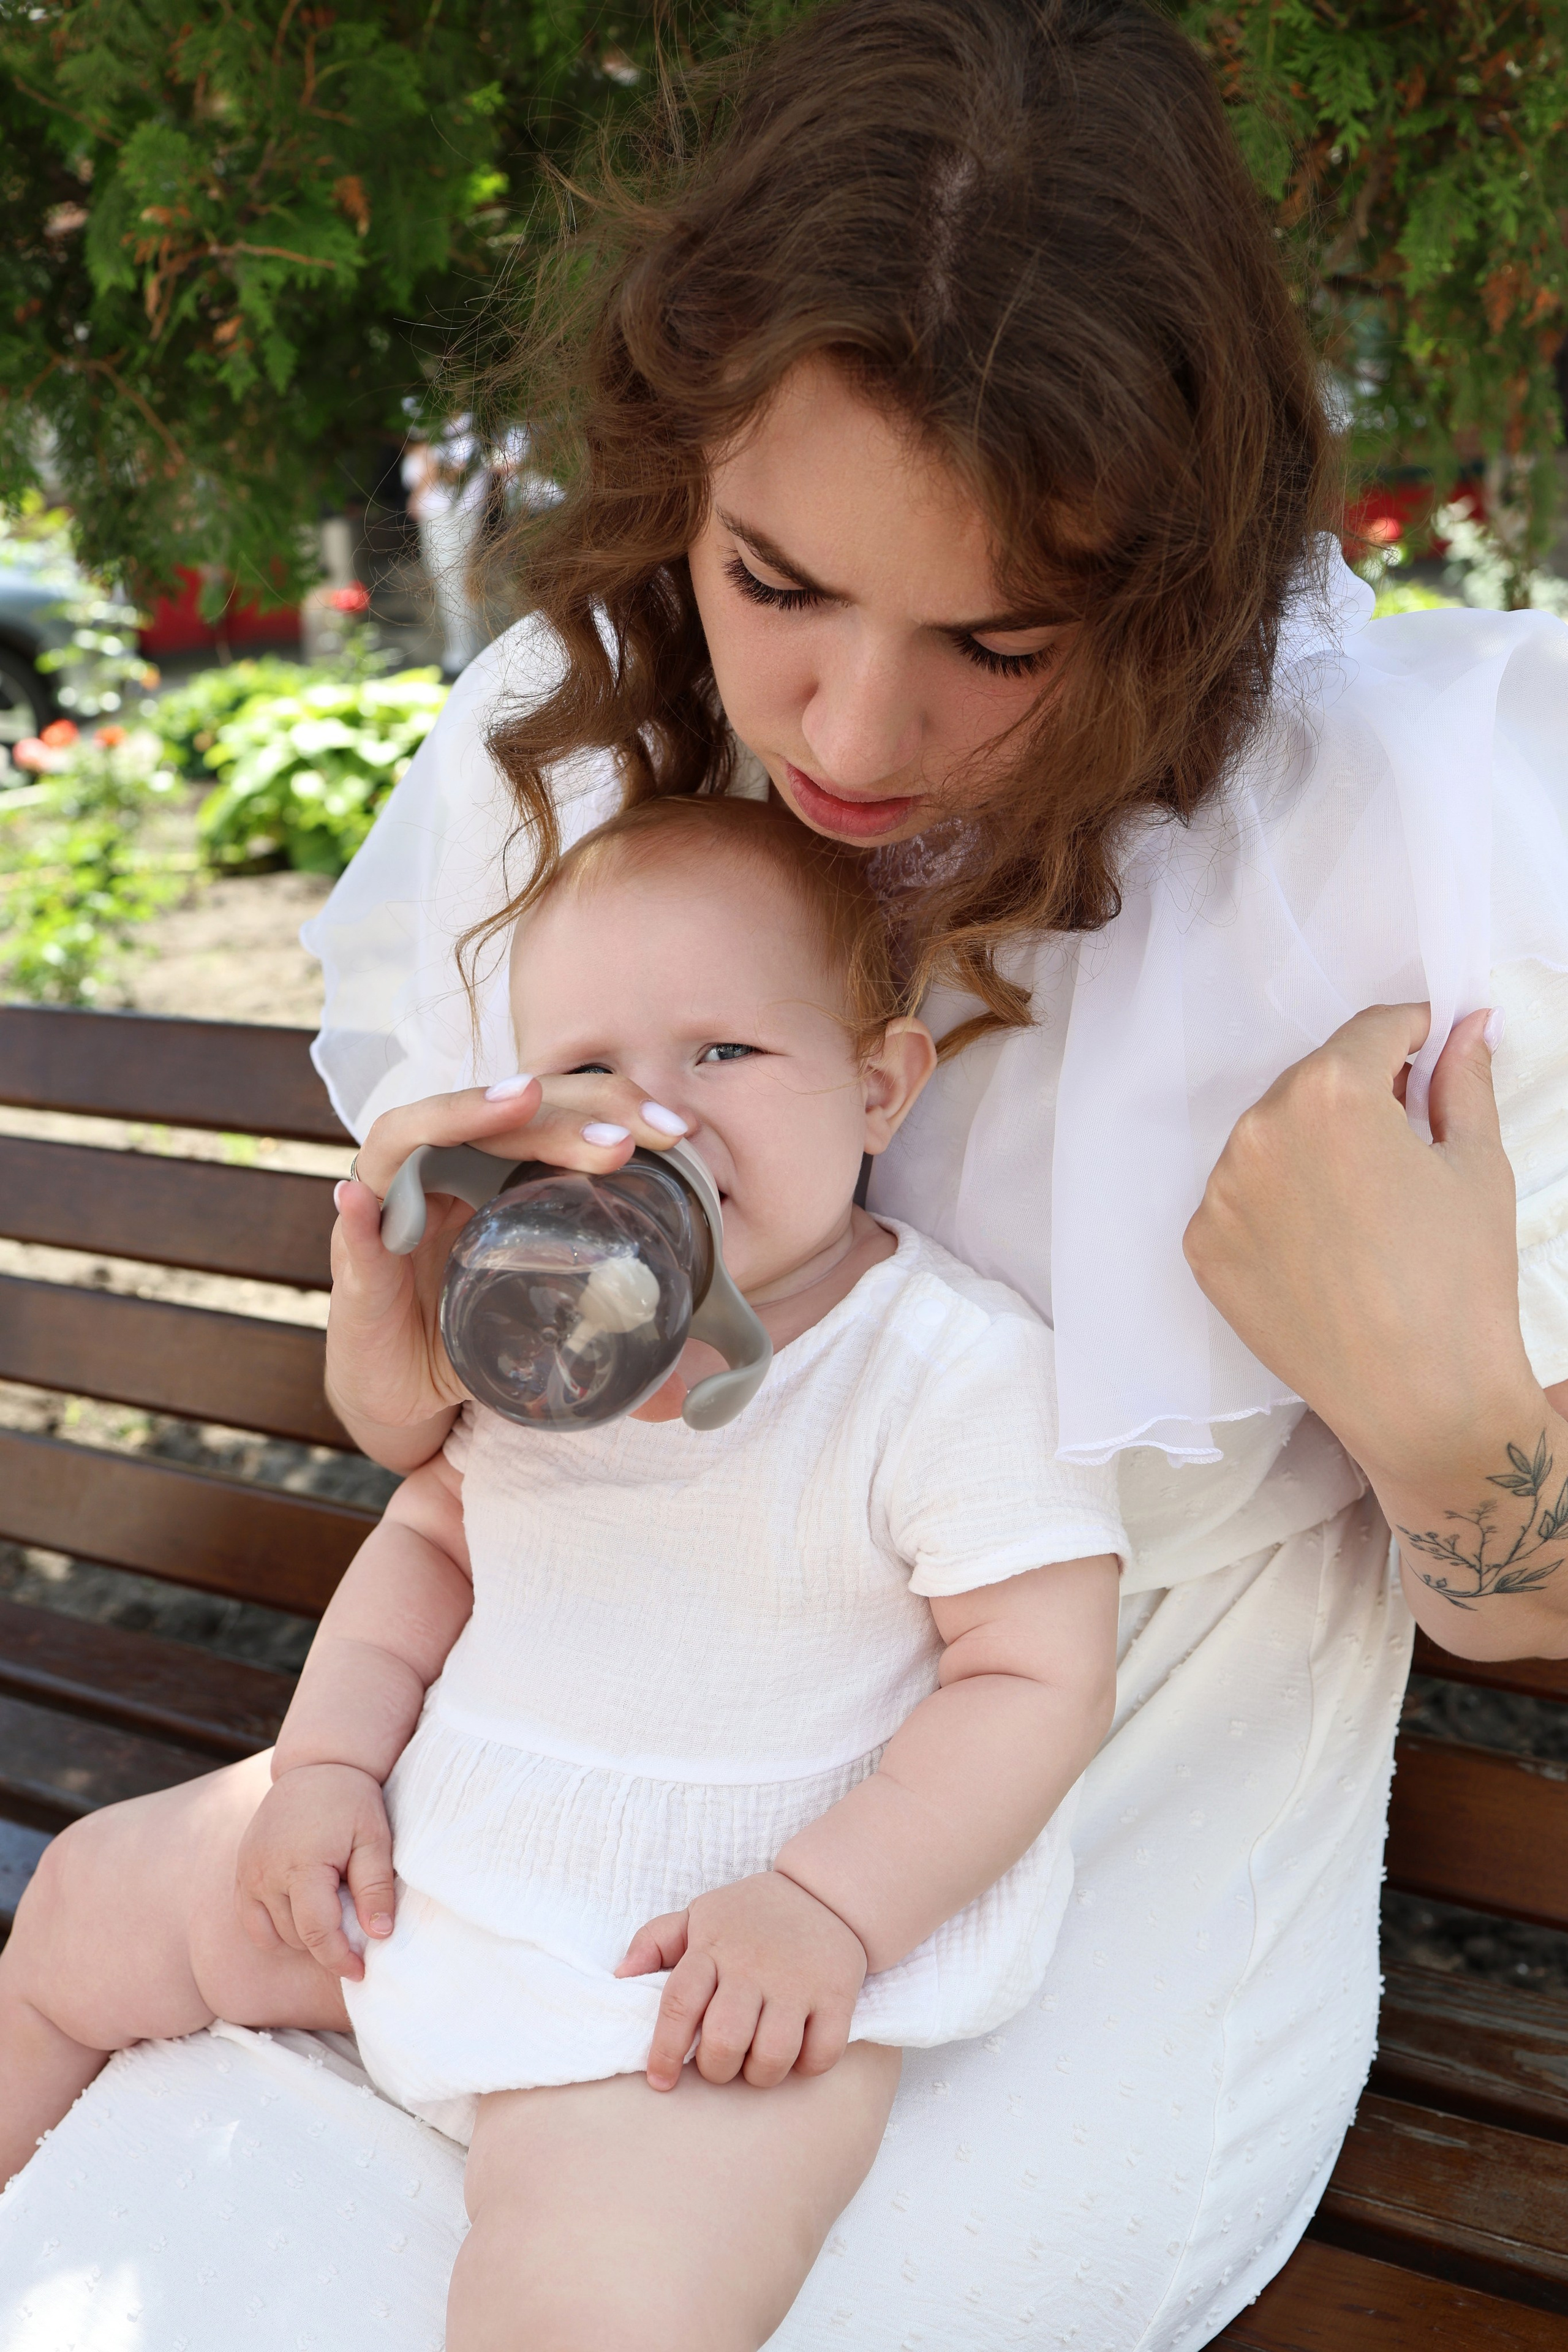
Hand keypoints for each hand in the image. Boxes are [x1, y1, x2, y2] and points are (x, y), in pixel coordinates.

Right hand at [234, 1762, 395, 1982]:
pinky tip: (302, 1913)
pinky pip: (251, 1921)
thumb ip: (376, 1888)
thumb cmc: (351, 1802)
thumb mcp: (375, 1839)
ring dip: (301, 1937)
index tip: (361, 1972)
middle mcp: (266, 1872)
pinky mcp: (241, 1871)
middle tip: (353, 1923)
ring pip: (271, 1934)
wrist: (317, 1766)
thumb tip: (379, 1936)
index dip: (340, 1959)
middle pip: (295, 1936)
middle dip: (326, 1943)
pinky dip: (275, 1928)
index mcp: (302, 1865)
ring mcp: (247, 1872)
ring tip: (330, 1909)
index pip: (316, 1933)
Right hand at [327, 1076, 692, 1441]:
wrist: (402, 1395)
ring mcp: (394, 1210)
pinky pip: (352, 1228)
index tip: (675, 1128)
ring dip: (465, 1114)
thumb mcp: (551, 1334)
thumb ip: (610, 1347)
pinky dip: (355, 1211)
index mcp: (500, 1173)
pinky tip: (361, 1201)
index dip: (614, 1106)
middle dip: (565, 1112)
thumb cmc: (473, 1337)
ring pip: (415, 1136)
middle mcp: (445, 1173)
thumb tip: (683, 1394)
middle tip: (623, 1139)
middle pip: (500, 1113)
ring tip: (518, 1100)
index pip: (557, 1113)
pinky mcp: (355, 1264)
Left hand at [616, 1872, 867, 2091]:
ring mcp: (798, 1981)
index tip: (660, 2080)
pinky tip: (799, 2052)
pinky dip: (807, 2067)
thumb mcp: (701, 1915)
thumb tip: (620, 1976)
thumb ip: (656, 1940)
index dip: (665, 2051)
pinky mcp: (837, 1994)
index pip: (679, 2004)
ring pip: (771, 2057)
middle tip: (720, 2061)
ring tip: (757, 2060)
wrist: (825, 1891)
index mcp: (713, 1946)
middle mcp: (753, 1965)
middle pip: (724, 2041)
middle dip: (716, 2068)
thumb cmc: (751, 1915)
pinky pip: (821, 2055)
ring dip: (760, 2074)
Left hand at [1183, 1004, 1537, 1489]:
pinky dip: (1276, 1205)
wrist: (1420, 1397)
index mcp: (1331, 1094)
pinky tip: (1323, 1243)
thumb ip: (1463, 1080)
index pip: (1369, 1031)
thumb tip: (1469, 1024)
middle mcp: (1259, 1130)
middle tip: (1405, 1139)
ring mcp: (1220, 1192)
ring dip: (1311, 1148)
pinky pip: (1240, 1199)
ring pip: (1270, 1138)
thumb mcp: (1477, 1163)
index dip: (1410, 1036)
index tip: (1429, 1052)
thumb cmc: (1461, 1278)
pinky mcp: (1203, 1246)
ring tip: (1364, 1204)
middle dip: (1359, 1094)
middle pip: (1313, 1082)